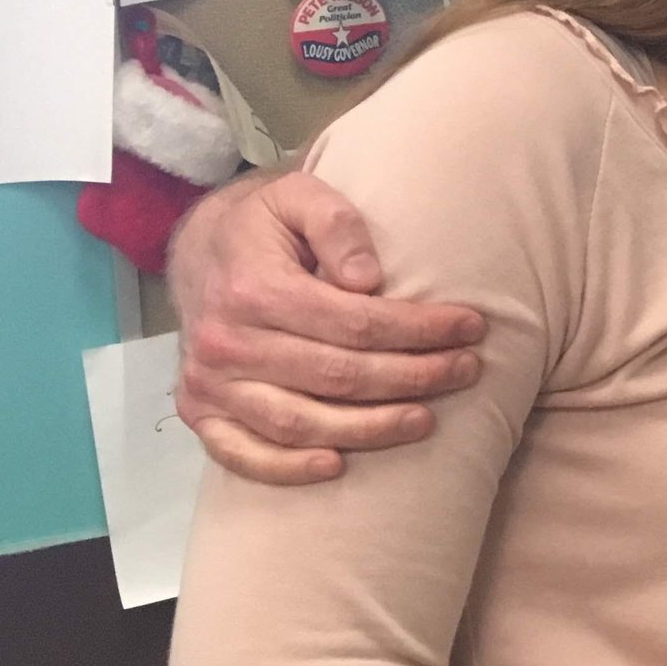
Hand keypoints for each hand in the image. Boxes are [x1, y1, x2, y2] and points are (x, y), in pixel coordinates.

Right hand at [171, 170, 485, 485]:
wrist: (196, 249)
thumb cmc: (263, 224)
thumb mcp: (299, 197)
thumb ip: (338, 225)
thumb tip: (368, 280)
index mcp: (255, 289)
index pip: (355, 323)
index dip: (419, 330)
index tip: (470, 328)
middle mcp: (228, 342)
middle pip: (337, 376)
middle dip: (413, 377)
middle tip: (466, 370)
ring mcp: (209, 383)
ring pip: (299, 423)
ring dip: (370, 428)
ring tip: (426, 419)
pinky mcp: (198, 411)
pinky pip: (241, 453)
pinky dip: (288, 468)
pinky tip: (338, 465)